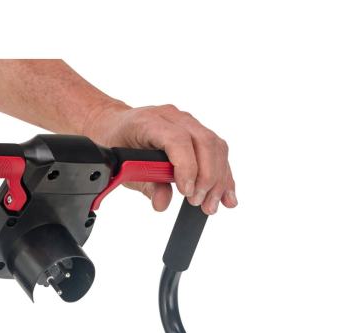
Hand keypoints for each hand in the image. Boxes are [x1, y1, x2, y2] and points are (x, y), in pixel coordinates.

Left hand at [84, 102, 236, 213]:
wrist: (115, 125)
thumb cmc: (117, 142)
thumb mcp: (122, 168)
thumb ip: (145, 185)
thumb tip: (162, 202)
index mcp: (151, 121)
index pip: (178, 140)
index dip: (187, 167)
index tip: (186, 192)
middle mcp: (174, 117)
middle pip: (204, 142)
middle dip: (207, 177)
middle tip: (200, 203)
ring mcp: (188, 122)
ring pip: (215, 146)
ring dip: (218, 179)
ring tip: (211, 205)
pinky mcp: (197, 132)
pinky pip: (217, 150)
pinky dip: (223, 174)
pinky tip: (227, 195)